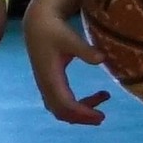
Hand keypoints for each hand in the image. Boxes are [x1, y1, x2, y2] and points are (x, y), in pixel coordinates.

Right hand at [21, 0, 105, 124]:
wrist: (38, 24)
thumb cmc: (54, 30)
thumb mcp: (70, 38)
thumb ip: (84, 49)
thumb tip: (102, 59)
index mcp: (50, 77)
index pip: (66, 104)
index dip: (83, 113)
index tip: (101, 116)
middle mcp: (46, 85)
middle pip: (62, 112)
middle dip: (82, 118)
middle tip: (103, 116)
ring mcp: (46, 85)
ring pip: (60, 109)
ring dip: (80, 112)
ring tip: (104, 98)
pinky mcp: (49, 83)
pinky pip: (60, 103)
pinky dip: (77, 106)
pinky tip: (94, 97)